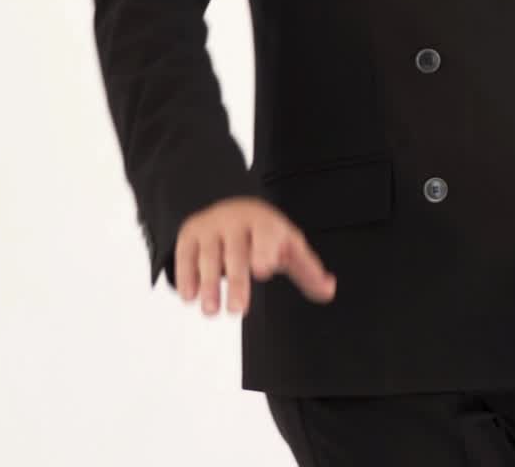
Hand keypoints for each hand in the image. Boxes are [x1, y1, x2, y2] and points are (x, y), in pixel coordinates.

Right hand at [175, 197, 335, 315]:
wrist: (232, 205)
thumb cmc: (264, 233)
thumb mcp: (288, 244)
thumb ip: (307, 269)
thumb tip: (329, 290)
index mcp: (265, 222)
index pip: (266, 234)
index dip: (264, 250)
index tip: (264, 269)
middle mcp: (237, 221)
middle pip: (236, 253)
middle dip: (237, 282)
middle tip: (238, 310)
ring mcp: (212, 226)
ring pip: (209, 257)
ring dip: (209, 285)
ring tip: (211, 310)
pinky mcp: (190, 234)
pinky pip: (185, 255)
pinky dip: (187, 276)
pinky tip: (190, 295)